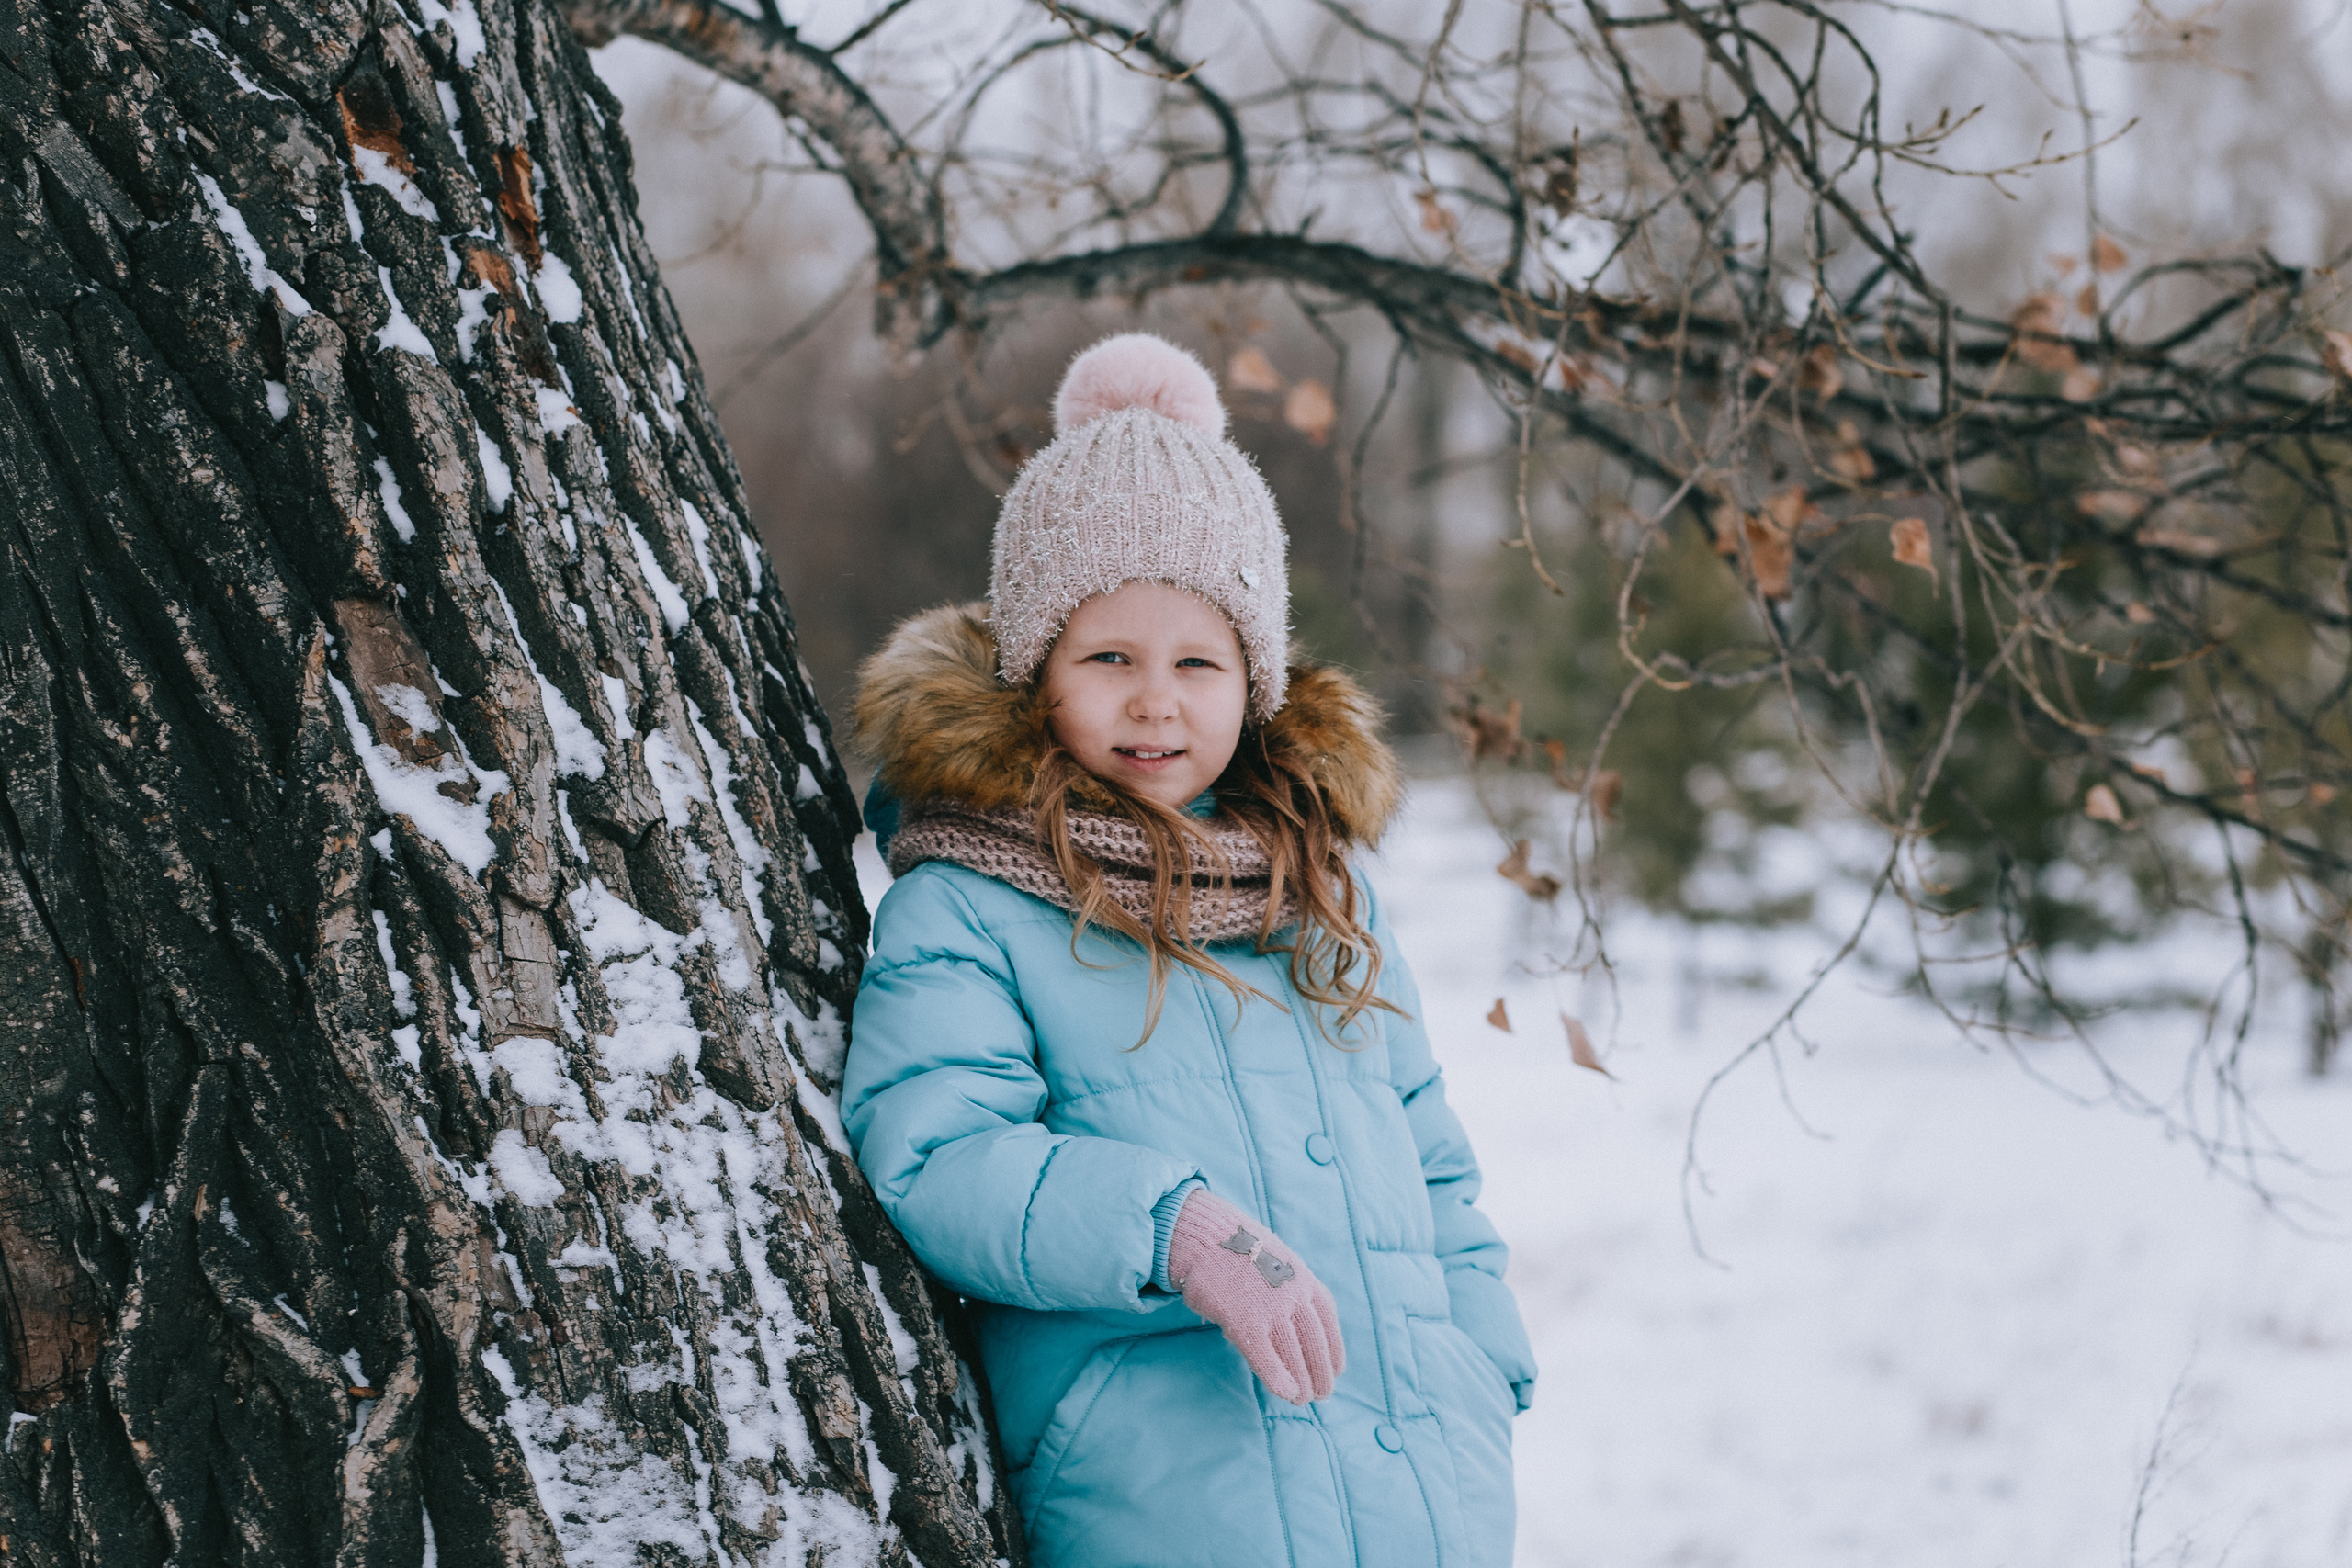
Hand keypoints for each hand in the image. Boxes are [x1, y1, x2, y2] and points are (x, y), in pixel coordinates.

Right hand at [1166, 1189, 1343, 1404]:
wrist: (1206, 1236)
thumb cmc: (1238, 1251)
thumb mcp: (1277, 1262)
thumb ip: (1291, 1288)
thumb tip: (1296, 1320)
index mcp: (1304, 1278)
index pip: (1328, 1322)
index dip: (1334, 1350)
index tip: (1337, 1370)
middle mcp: (1294, 1294)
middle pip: (1315, 1342)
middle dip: (1321, 1372)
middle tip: (1322, 1394)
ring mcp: (1271, 1308)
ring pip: (1295, 1353)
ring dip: (1302, 1381)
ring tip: (1302, 1399)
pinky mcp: (1245, 1321)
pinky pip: (1266, 1356)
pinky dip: (1278, 1378)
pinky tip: (1285, 1392)